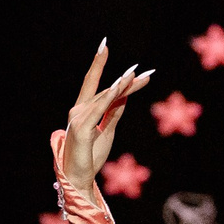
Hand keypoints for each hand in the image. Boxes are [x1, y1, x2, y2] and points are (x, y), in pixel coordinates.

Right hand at [58, 41, 151, 192]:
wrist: (80, 179)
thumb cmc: (90, 157)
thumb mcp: (108, 131)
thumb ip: (114, 112)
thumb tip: (124, 94)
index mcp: (83, 110)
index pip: (93, 83)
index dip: (98, 63)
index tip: (104, 45)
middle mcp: (78, 110)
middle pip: (106, 91)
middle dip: (126, 81)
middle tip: (145, 72)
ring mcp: (78, 118)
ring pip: (104, 98)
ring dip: (121, 85)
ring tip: (135, 74)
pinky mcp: (81, 128)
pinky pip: (99, 110)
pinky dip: (109, 98)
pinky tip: (119, 87)